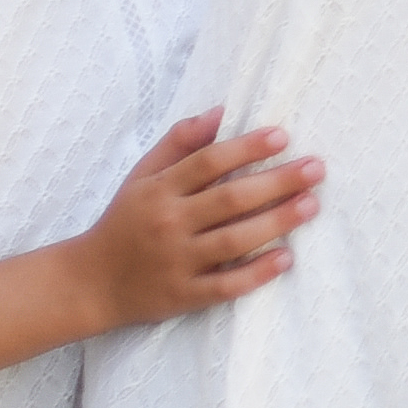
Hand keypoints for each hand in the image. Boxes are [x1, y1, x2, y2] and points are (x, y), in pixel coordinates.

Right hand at [79, 112, 319, 326]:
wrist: (90, 282)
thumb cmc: (125, 222)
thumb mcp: (141, 176)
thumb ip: (178, 143)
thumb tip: (220, 112)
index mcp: (159, 190)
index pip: (208, 162)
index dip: (246, 148)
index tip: (283, 136)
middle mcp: (169, 224)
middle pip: (229, 199)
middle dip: (277, 182)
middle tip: (317, 168)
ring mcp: (177, 262)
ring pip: (234, 240)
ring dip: (276, 222)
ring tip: (312, 205)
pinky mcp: (184, 295)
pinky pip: (226, 285)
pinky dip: (257, 272)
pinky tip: (286, 257)